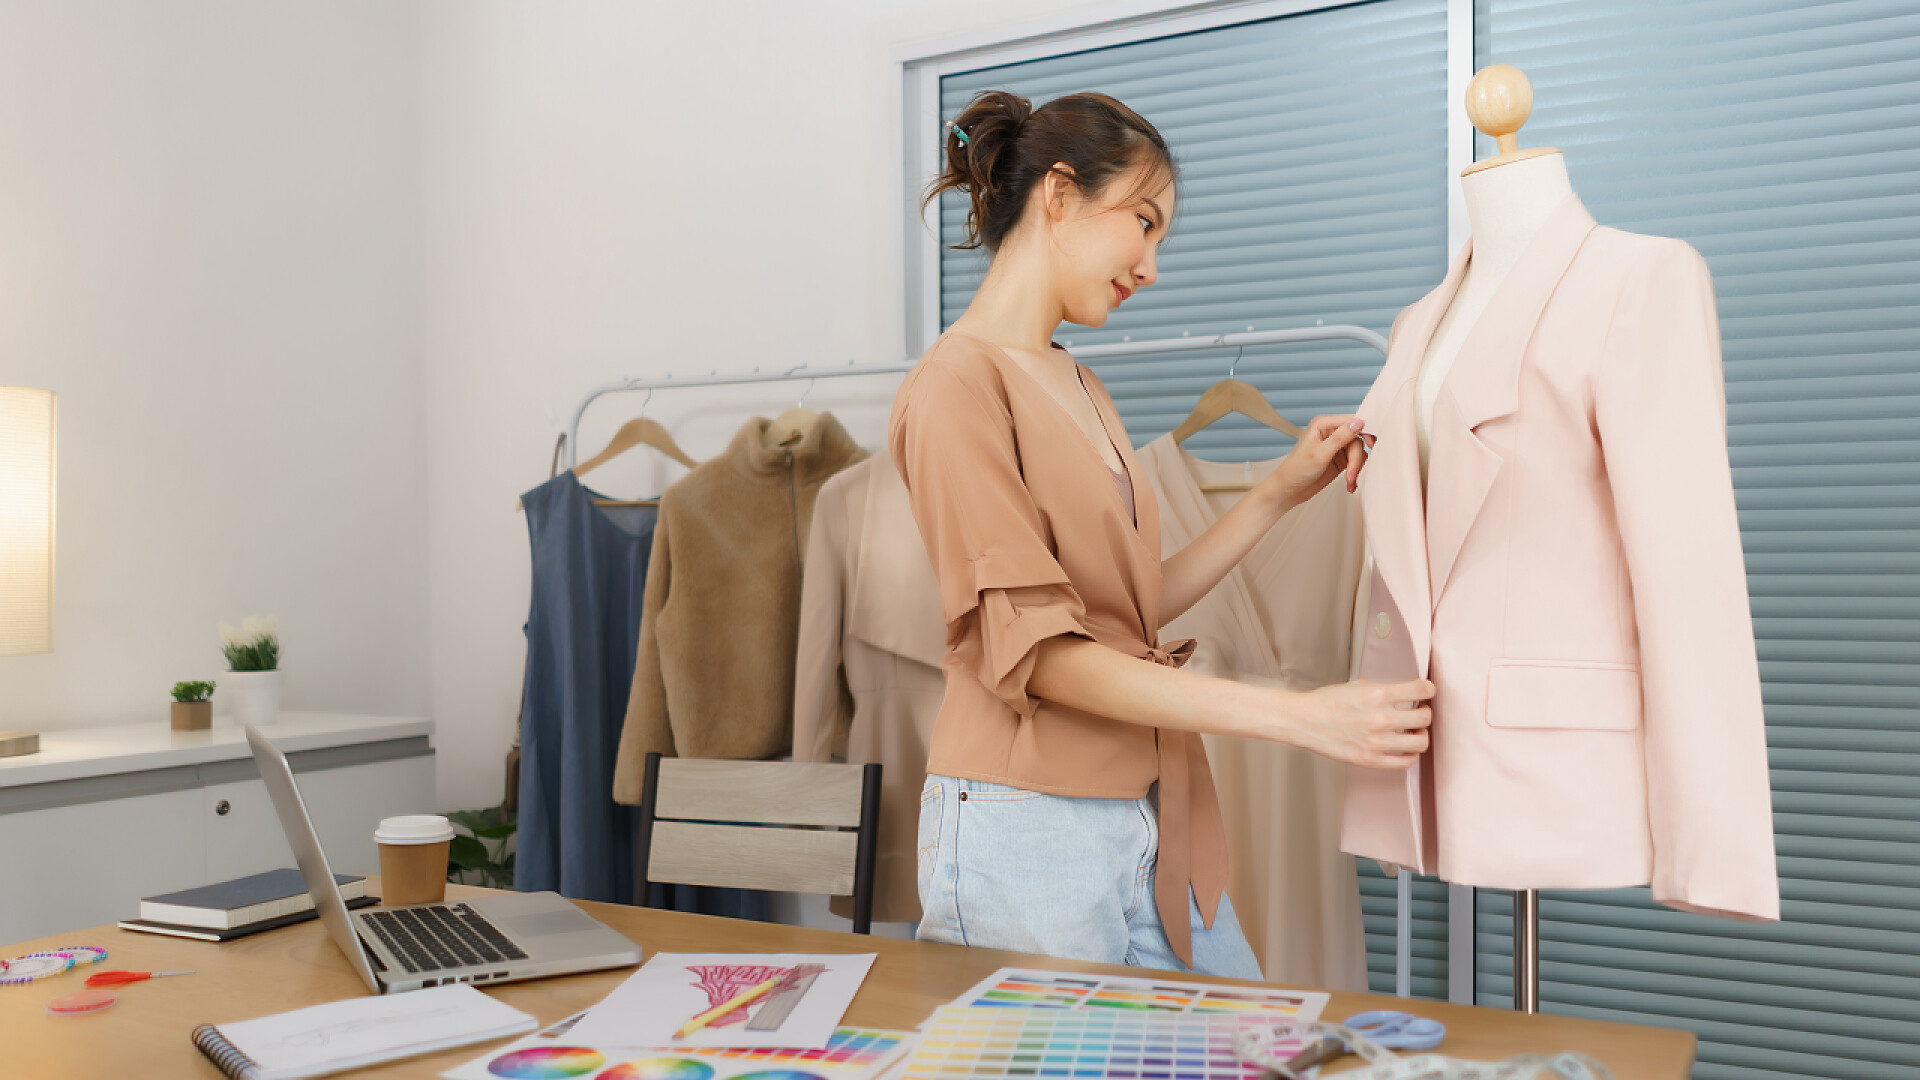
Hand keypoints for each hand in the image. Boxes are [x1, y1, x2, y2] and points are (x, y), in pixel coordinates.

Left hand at [1260, 415, 1368, 508]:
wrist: (1289, 490)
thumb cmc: (1297, 470)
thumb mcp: (1320, 454)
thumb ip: (1341, 437)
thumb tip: (1359, 422)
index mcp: (1323, 424)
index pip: (1351, 420)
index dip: (1365, 431)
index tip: (1373, 444)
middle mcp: (1331, 432)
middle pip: (1357, 439)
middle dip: (1356, 459)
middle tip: (1352, 475)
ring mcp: (1337, 445)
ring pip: (1359, 452)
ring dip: (1356, 469)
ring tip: (1349, 482)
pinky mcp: (1340, 459)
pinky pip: (1356, 462)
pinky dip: (1355, 473)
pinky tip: (1350, 484)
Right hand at [1287, 679, 1434, 768]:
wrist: (1305, 722)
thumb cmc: (1329, 702)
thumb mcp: (1359, 686)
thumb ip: (1386, 690)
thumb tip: (1409, 693)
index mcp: (1377, 695)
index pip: (1420, 689)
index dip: (1429, 688)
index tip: (1427, 690)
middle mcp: (1380, 719)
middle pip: (1425, 717)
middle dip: (1424, 712)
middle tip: (1418, 712)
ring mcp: (1376, 742)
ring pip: (1420, 742)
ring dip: (1420, 734)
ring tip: (1411, 731)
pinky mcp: (1371, 760)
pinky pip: (1406, 762)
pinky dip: (1410, 754)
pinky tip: (1403, 747)